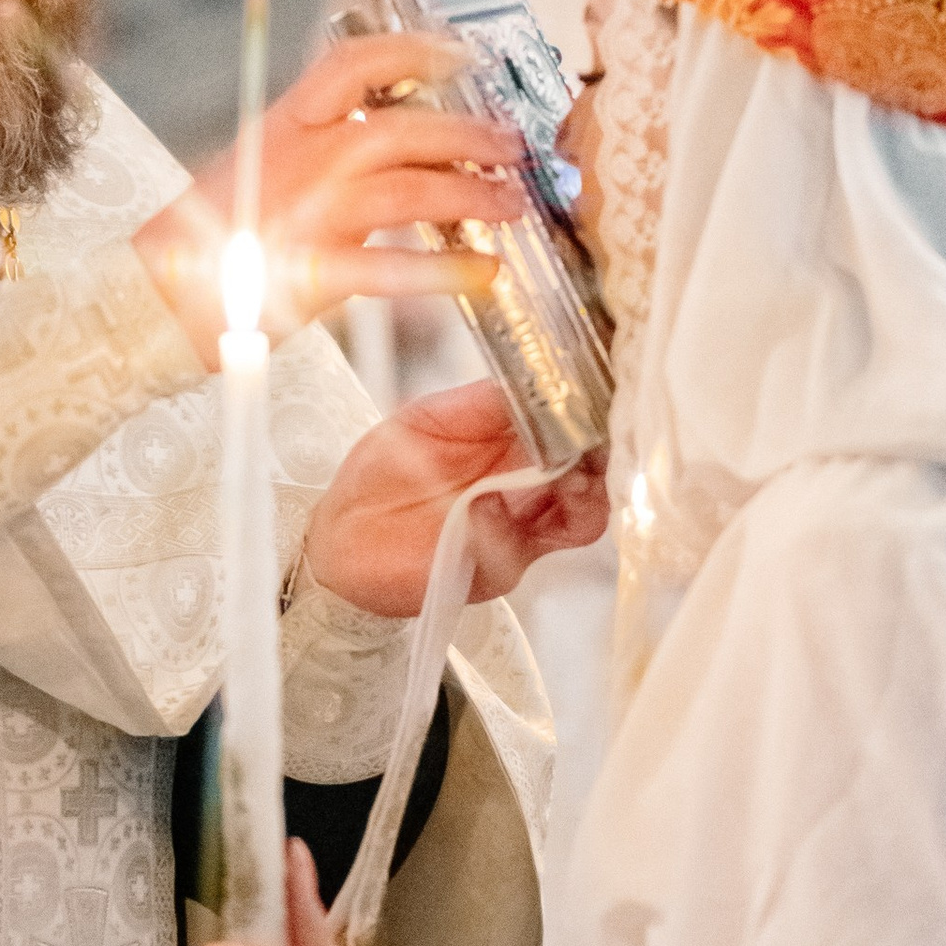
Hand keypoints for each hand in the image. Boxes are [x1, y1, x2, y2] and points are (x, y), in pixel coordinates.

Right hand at [134, 35, 528, 360]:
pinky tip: (484, 272)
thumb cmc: (216, 238)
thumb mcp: (264, 168)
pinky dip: (446, 269)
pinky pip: (393, 266)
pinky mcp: (311, 273)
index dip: (416, 49)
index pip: (353, 61)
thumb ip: (325, 148)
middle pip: (400, 126)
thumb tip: (405, 140)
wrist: (151, 298)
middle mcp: (299, 158)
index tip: (464, 52)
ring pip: (409, 187)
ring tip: (513, 204)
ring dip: (472, 193)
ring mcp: (306, 214)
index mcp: (285, 124)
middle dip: (468, 132)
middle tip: (514, 145)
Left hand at [303, 379, 608, 618]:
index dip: (598, 414)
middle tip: (594, 437)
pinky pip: (519, 552)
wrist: (340, 532)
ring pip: (584, 519)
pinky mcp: (493, 569)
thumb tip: (536, 376)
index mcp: (521, 444)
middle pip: (599, 475)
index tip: (603, 395)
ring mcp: (518, 530)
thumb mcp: (429, 417)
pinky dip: (506, 529)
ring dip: (583, 496)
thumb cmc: (387, 470)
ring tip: (567, 476)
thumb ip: (485, 402)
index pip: (581, 428)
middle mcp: (532, 488)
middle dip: (605, 455)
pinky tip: (484, 508)